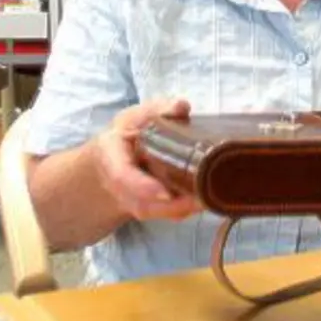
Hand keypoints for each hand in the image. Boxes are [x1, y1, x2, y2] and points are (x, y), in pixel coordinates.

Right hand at [94, 98, 201, 222]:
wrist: (111, 159)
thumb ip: (157, 110)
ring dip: (183, 209)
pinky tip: (206, 200)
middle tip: (203, 198)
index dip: (143, 187)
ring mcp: (131, 201)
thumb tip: (181, 106)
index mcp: (111, 157)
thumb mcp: (136, 116)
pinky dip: (185, 209)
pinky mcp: (147, 209)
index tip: (166, 193)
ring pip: (156, 213)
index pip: (122, 177)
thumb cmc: (126, 133)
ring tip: (210, 198)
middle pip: (143, 204)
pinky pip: (165, 214)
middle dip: (173, 206)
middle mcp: (117, 186)